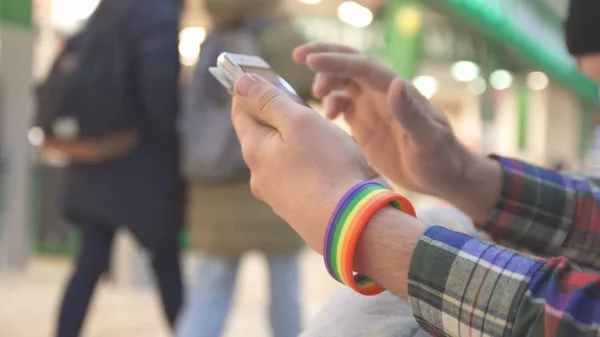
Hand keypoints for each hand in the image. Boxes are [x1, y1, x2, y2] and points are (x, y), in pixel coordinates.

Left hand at [231, 74, 370, 251]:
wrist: (353, 223)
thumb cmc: (328, 167)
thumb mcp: (299, 121)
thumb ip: (268, 100)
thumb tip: (240, 83)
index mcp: (255, 150)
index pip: (240, 111)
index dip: (250, 91)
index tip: (264, 77)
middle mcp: (260, 176)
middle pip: (261, 135)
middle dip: (277, 116)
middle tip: (300, 103)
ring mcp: (278, 196)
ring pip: (281, 157)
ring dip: (296, 141)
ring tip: (322, 134)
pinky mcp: (298, 208)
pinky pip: (298, 177)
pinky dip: (308, 164)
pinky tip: (330, 164)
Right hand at [293, 43, 473, 197]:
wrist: (443, 176)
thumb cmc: (441, 159)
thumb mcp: (428, 139)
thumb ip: (412, 113)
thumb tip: (396, 82)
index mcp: (396, 92)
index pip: (362, 67)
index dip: (336, 61)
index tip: (310, 60)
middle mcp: (382, 94)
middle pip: (350, 64)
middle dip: (325, 56)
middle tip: (298, 56)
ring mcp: (373, 107)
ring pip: (343, 82)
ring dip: (326, 82)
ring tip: (315, 96)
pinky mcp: (365, 124)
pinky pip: (342, 105)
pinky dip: (329, 104)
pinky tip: (326, 117)